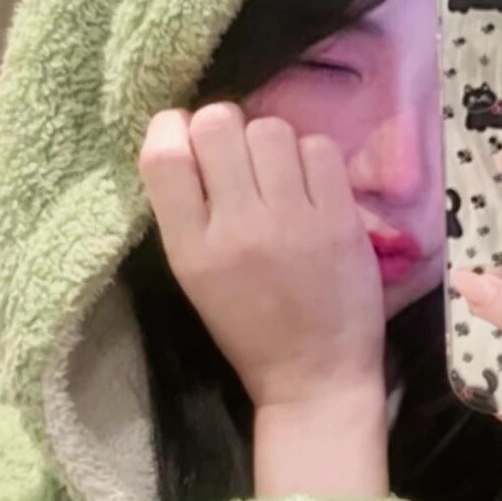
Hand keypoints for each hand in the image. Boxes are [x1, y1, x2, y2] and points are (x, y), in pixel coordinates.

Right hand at [138, 102, 384, 411]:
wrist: (314, 376)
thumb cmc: (249, 328)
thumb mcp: (194, 274)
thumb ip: (186, 210)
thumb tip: (185, 134)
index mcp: (189, 248)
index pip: (162, 155)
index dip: (172, 128)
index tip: (187, 139)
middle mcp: (236, 228)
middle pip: (217, 124)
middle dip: (225, 128)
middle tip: (240, 158)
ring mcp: (291, 221)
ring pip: (270, 128)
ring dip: (271, 143)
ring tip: (278, 175)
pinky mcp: (339, 219)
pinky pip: (319, 147)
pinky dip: (312, 158)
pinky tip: (310, 187)